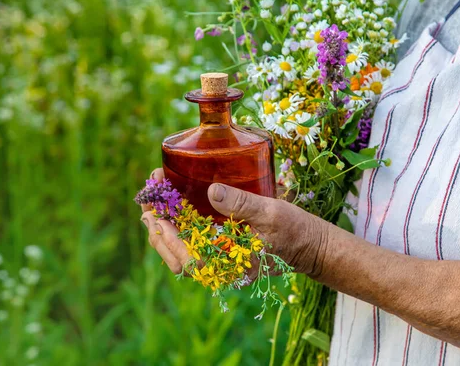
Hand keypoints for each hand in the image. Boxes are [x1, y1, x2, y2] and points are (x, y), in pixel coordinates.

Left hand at [140, 168, 329, 276]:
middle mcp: (219, 268)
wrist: (312, 246)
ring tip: (155, 198)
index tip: (154, 206)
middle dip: (157, 227)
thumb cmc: (295, 231)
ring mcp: (220, 261)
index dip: (164, 233)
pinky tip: (176, 205)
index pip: (184, 257)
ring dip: (165, 226)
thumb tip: (211, 191)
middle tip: (148, 197)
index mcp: (228, 265)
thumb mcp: (270, 213)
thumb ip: (241, 204)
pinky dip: (179, 226)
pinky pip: (193, 244)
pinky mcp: (223, 252)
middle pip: (175, 256)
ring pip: (181, 252)